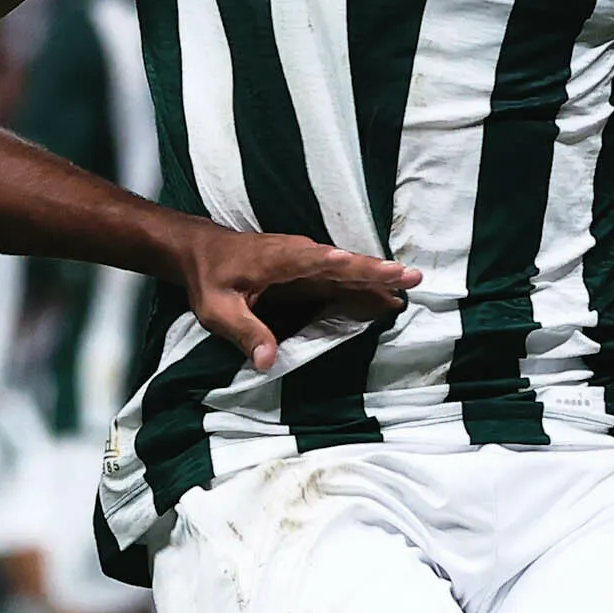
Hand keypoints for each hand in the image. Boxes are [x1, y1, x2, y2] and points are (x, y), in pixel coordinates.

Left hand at [166, 221, 415, 371]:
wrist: (204, 251)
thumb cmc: (210, 278)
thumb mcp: (217, 309)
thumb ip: (244, 331)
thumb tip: (267, 362)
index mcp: (279, 260)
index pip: (314, 261)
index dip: (339, 264)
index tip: (362, 266)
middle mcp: (299, 255)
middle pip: (342, 264)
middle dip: (375, 271)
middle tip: (409, 278)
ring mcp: (307, 260)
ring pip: (347, 270)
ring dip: (377, 278)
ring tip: (409, 287)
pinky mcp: (309, 269)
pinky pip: (341, 277)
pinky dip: (364, 284)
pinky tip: (385, 296)